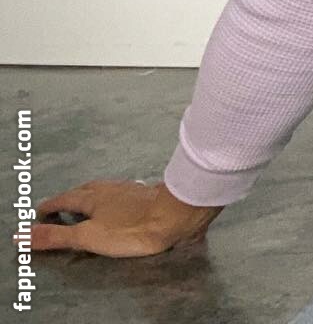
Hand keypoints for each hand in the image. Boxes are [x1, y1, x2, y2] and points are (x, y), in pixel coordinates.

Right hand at [15, 178, 223, 257]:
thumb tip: (22, 234)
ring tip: (86, 206)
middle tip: (59, 206)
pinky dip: (111, 201)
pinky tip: (119, 206)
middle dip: (69, 198)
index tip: (39, 210)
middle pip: (84, 191)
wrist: (177, 214)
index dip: (51, 206)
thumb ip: (56, 236)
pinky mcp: (146, 195)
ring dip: (91, 198)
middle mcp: (110, 188)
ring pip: (104, 191)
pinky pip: (121, 195)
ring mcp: (130, 190)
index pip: (65, 199)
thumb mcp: (88, 236)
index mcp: (92, 196)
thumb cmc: (131, 227)